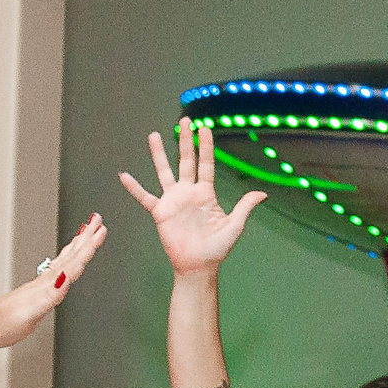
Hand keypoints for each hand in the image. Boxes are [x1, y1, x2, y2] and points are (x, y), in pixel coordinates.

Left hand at [0, 213, 103, 348]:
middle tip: (97, 220)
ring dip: (78, 246)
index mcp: (46, 285)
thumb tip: (66, 279)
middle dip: (85, 238)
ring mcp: (42, 285)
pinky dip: (68, 262)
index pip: (73, 261)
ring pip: (65, 260)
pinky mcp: (39, 292)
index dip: (88, 246)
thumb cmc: (4, 322)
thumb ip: (50, 295)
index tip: (100, 230)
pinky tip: (70, 262)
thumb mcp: (30, 311)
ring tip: (87, 233)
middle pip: (70, 255)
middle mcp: (45, 281)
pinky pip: (59, 271)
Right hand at [118, 118, 264, 276]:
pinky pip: (145, 197)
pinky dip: (134, 187)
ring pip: (164, 172)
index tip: (204, 127)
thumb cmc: (217, 248)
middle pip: (186, 161)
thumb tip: (262, 193)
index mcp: (206, 194)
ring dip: (159, 154)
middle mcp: (189, 193)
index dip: (206, 146)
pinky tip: (124, 175)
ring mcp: (173, 201)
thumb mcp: (234, 226)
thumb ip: (244, 207)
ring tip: (154, 135)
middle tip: (184, 120)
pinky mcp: (160, 212)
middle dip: (186, 141)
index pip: (206, 164)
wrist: (199, 266)